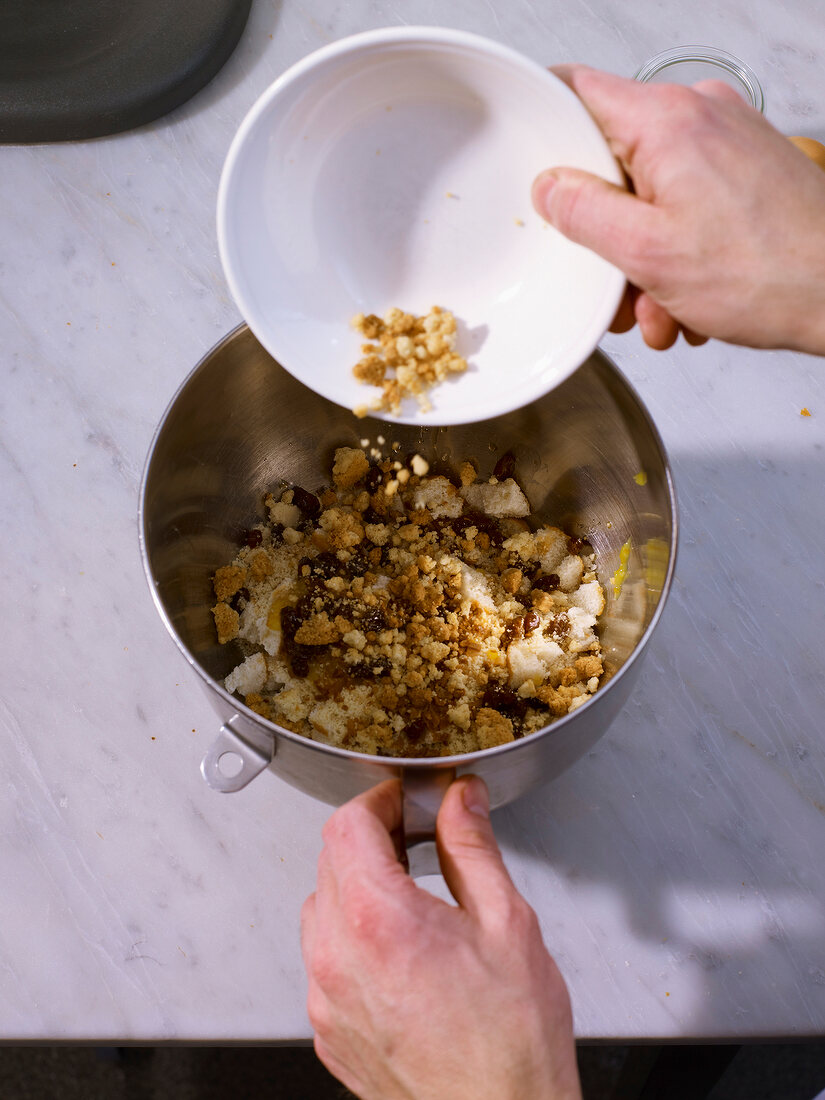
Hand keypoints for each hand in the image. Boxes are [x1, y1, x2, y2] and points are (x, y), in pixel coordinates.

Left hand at [301, 777, 581, 1099]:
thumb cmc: (510, 1041)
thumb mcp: (507, 922)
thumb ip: (472, 847)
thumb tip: (461, 800)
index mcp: (378, 919)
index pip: (347, 825)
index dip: (378, 800)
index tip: (404, 799)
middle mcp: (337, 957)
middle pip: (329, 862)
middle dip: (370, 838)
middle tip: (415, 836)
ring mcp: (326, 999)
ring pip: (320, 910)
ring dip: (355, 887)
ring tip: (409, 895)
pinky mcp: (329, 1031)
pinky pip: (323, 961)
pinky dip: (351, 939)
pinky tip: (399, 950)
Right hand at [532, 65, 824, 352]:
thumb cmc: (771, 273)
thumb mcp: (647, 254)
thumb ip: (584, 214)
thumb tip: (550, 189)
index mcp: (667, 121)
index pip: (577, 90)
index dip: (543, 125)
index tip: (526, 162)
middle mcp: (700, 116)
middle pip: (614, 161)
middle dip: (606, 234)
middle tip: (613, 282)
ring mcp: (727, 140)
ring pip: (651, 194)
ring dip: (644, 259)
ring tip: (663, 307)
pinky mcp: (746, 169)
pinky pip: (687, 204)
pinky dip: (678, 253)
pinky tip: (689, 299)